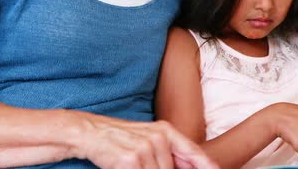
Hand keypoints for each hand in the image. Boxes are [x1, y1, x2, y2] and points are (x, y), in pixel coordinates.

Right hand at [69, 111, 218, 168]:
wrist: (91, 132)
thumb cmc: (121, 139)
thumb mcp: (149, 139)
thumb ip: (169, 152)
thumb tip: (187, 166)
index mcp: (166, 131)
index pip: (193, 151)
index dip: (206, 164)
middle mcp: (159, 137)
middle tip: (148, 165)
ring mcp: (146, 148)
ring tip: (134, 164)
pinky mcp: (131, 159)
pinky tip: (126, 168)